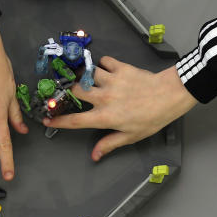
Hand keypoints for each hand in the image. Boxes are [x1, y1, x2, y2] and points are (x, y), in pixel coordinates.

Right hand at [44, 57, 197, 160]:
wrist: (169, 95)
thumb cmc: (152, 118)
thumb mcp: (131, 136)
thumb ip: (110, 143)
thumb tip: (95, 155)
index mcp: (104, 117)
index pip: (75, 121)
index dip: (58, 122)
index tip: (47, 120)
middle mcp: (104, 97)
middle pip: (75, 91)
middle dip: (69, 91)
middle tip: (71, 93)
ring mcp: (111, 80)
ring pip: (87, 73)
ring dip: (86, 76)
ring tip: (90, 80)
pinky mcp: (120, 67)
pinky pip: (103, 61)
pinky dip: (102, 64)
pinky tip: (106, 70)